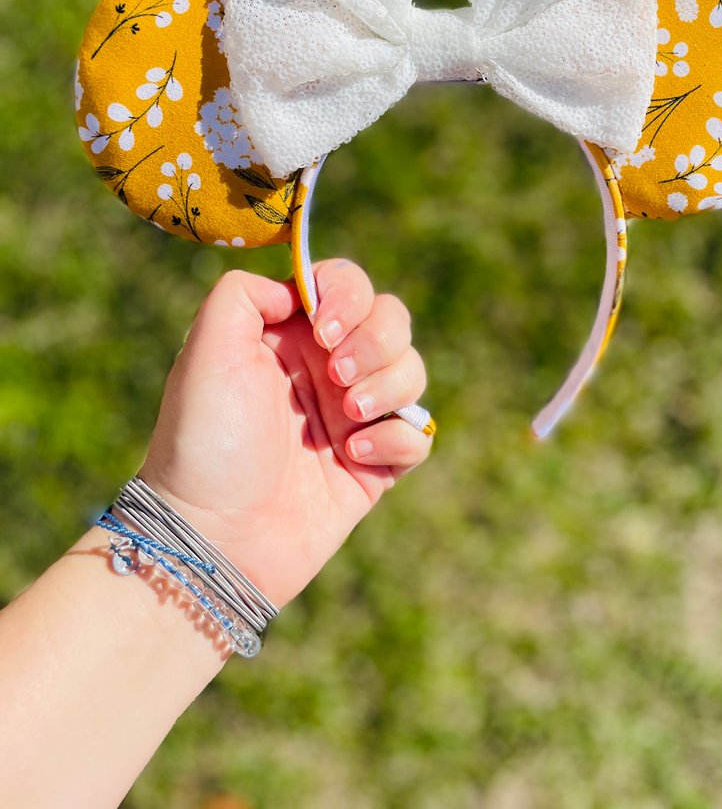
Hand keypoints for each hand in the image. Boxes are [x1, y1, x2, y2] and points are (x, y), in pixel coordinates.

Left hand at [138, 261, 430, 607]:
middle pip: (392, 319)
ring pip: (412, 371)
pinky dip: (396, 439)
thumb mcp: (205, 352)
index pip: (346, 285)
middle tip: (337, 377)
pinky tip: (352, 458)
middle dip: (375, 342)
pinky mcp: (374, 465)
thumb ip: (243, 294)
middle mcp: (325, 368)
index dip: (348, 297)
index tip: (323, 330)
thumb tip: (298, 289)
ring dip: (389, 386)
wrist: (213, 537)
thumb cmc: (203, 442)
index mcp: (289, 335)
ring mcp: (353, 416)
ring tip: (348, 418)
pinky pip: (418, 434)